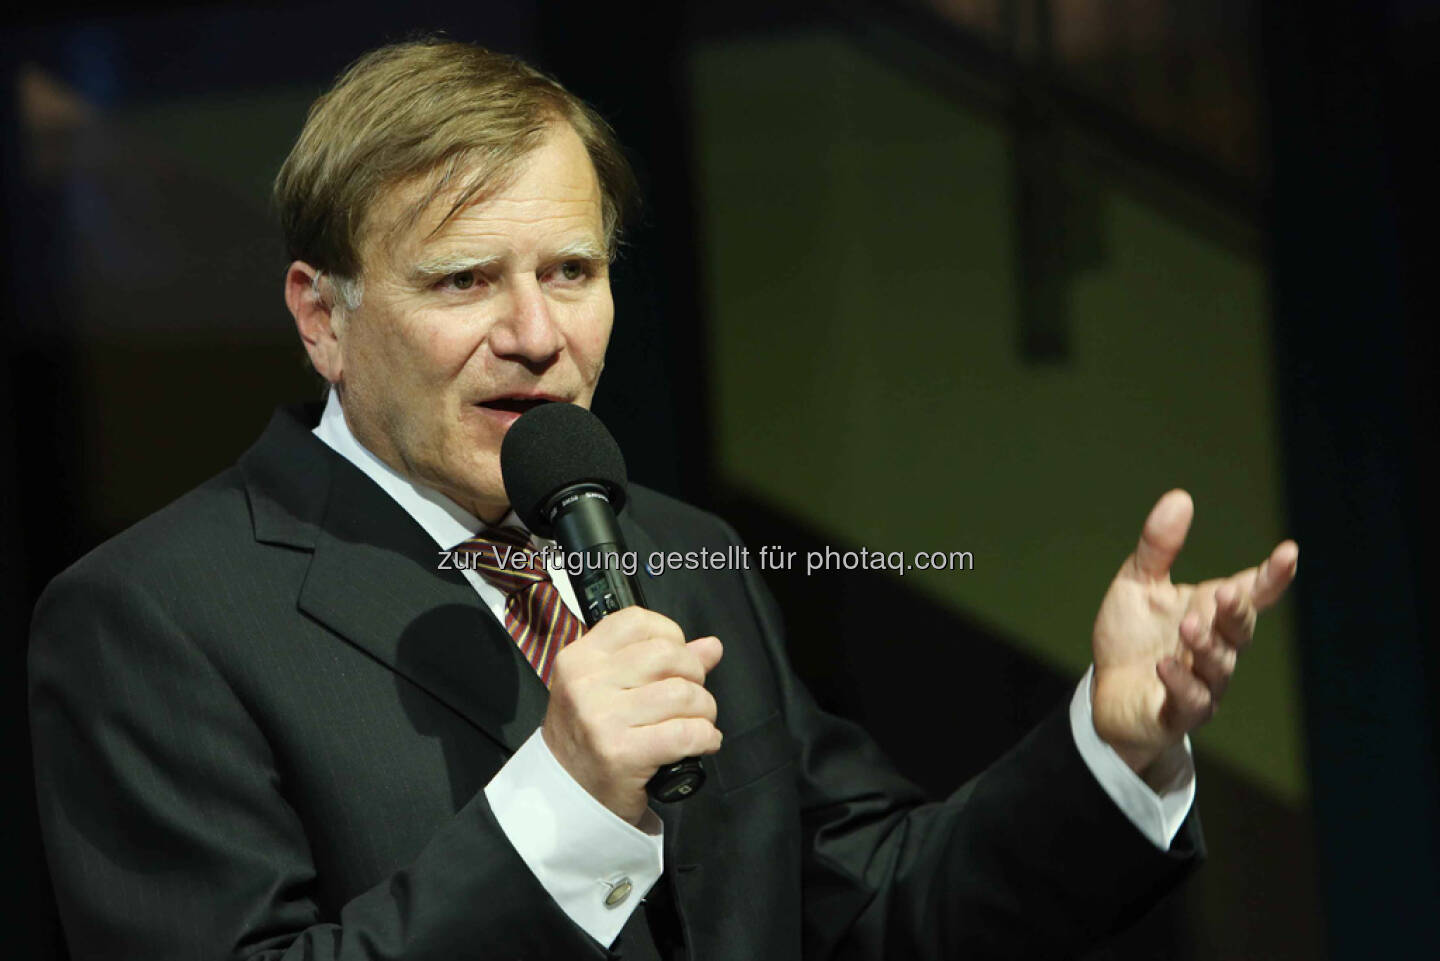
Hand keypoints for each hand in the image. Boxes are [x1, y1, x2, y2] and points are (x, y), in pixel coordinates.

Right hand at [541, 607, 723, 824]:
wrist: (566, 796)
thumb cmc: (591, 739)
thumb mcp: (610, 690)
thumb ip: (660, 663)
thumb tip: (711, 646)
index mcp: (580, 658)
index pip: (637, 622)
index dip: (670, 637)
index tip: (676, 661)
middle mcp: (586, 683)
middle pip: (668, 656)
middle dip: (695, 676)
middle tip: (691, 698)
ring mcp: (602, 718)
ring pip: (682, 694)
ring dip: (704, 711)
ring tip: (697, 723)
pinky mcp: (621, 753)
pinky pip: (685, 733)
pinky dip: (705, 737)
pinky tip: (702, 742)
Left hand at [1090, 490, 1298, 778]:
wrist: (1107, 692)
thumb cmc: (1132, 637)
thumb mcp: (1137, 584)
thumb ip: (1158, 547)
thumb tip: (1180, 497)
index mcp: (1211, 612)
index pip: (1253, 592)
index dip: (1273, 576)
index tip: (1289, 551)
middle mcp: (1217, 648)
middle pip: (1240, 630)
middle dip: (1237, 612)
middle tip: (1226, 593)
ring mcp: (1202, 682)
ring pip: (1217, 665)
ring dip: (1205, 645)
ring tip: (1189, 626)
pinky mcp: (1178, 712)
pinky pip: (1189, 699)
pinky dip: (1180, 682)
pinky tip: (1164, 666)